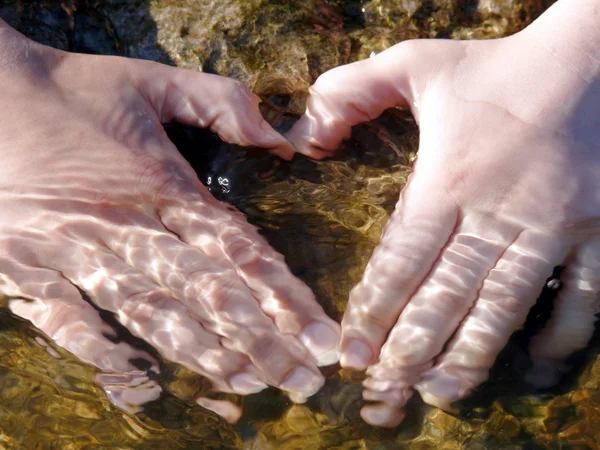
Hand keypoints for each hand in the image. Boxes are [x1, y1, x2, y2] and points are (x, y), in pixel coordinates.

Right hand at [0, 21, 339, 421]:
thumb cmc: (72, 89)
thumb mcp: (152, 81)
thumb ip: (221, 100)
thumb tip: (280, 137)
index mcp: (162, 184)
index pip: (238, 249)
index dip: (284, 296)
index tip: (320, 335)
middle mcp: (126, 224)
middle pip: (206, 292)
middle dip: (260, 340)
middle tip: (304, 379)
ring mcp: (73, 249)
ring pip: (149, 312)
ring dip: (201, 352)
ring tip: (249, 383)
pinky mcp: (25, 265)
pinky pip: (65, 317)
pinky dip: (100, 349)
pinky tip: (140, 378)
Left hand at [287, 0, 599, 426]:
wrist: (592, 60)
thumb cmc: (500, 67)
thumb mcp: (417, 63)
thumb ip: (352, 89)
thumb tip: (302, 135)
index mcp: (449, 178)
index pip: (403, 259)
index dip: (374, 309)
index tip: (352, 351)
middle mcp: (497, 212)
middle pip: (447, 294)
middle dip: (413, 345)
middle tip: (386, 386)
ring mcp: (552, 227)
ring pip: (505, 305)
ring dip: (471, 353)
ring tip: (441, 392)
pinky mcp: (596, 232)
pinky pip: (583, 295)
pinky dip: (560, 334)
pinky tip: (533, 364)